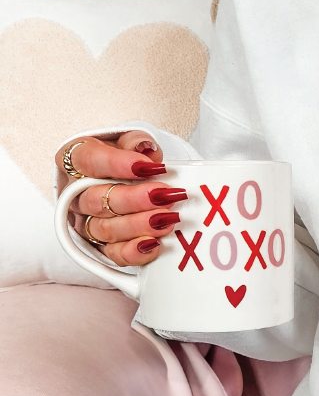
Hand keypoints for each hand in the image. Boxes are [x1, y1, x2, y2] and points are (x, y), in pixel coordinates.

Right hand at [55, 131, 187, 266]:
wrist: (124, 178)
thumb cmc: (124, 157)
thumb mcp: (129, 142)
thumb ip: (135, 142)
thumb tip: (145, 149)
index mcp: (74, 160)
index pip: (86, 161)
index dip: (116, 164)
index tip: (147, 166)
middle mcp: (74, 194)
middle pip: (96, 200)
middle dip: (134, 199)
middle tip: (163, 195)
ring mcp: (85, 222)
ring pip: (104, 229)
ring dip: (138, 225)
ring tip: (168, 218)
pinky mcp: (100, 246)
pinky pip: (112, 254)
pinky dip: (133, 252)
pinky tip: (153, 244)